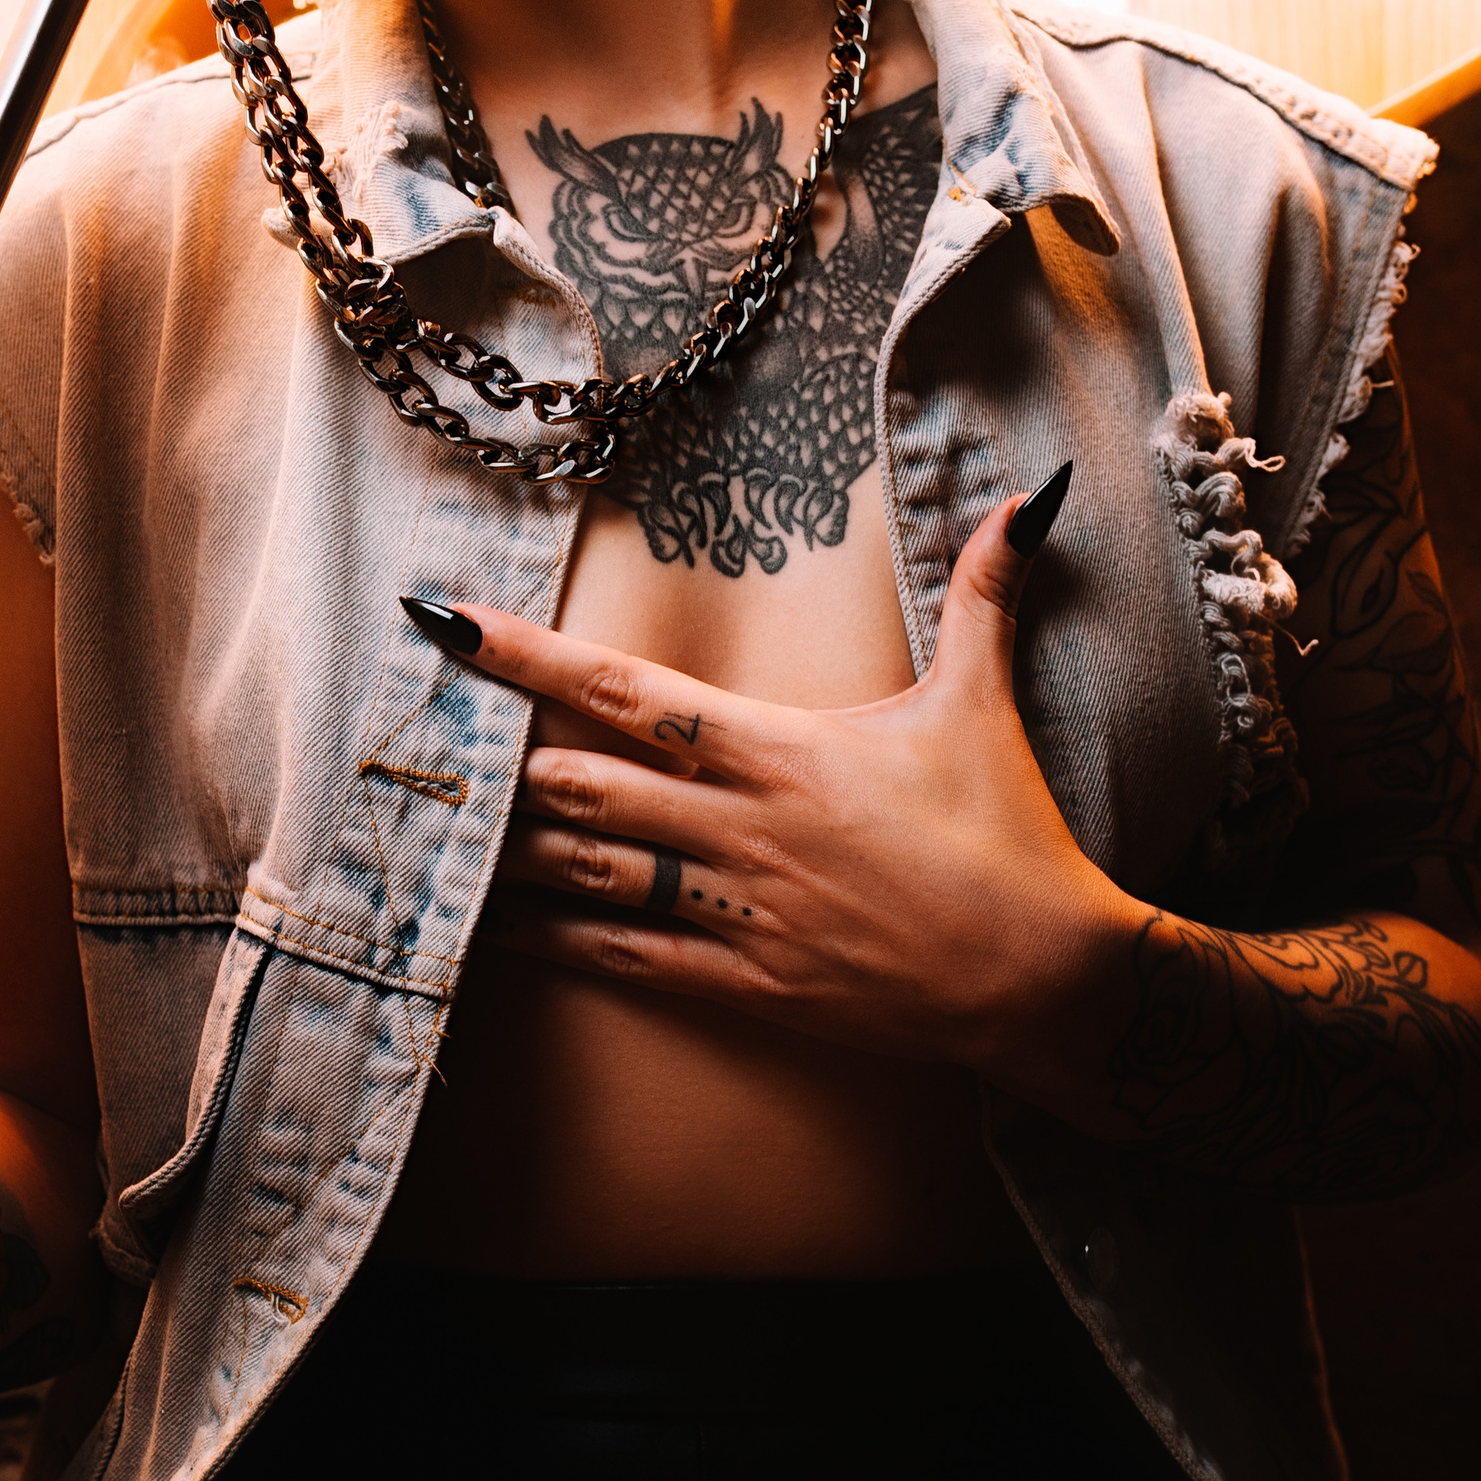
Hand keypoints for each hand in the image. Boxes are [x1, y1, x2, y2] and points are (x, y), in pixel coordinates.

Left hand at [432, 477, 1144, 1078]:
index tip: (453, 624)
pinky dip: (558, 942)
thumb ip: (986, 593)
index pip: (628, 690)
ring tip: (444, 828)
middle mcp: (742, 827)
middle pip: (586, 784)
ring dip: (516, 849)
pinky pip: (629, 958)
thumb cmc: (1009, 834)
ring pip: (593, 871)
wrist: (1048, 979)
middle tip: (432, 738)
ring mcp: (739, 910)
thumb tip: (1025, 495)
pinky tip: (499, 932)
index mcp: (781, 751)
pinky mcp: (750, 985)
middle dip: (508, 762)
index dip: (531, 656)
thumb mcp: (982, 703)